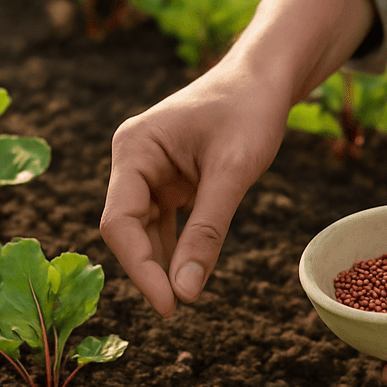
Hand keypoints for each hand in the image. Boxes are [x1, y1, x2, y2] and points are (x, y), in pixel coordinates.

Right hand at [100, 67, 289, 316]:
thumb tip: (186, 292)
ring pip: (145, 232)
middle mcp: (132, 161)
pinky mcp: (168, 183)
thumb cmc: (249, 111)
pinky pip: (165, 224)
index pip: (120, 221)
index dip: (139, 268)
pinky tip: (192, 271)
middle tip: (179, 307)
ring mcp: (148, 173)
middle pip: (127, 230)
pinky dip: (178, 248)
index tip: (168, 305)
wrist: (266, 79)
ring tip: (187, 294)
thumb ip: (207, 231)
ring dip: (164, 262)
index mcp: (134, 149)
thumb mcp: (232, 171)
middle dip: (150, 268)